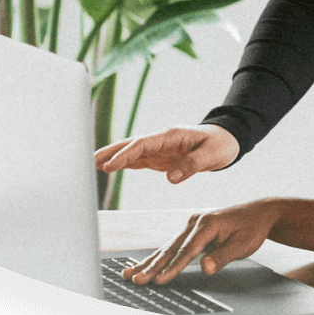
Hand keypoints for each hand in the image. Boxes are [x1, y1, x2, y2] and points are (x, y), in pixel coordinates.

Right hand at [94, 124, 239, 183]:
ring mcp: (158, 149)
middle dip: (109, 152)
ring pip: (130, 152)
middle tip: (87, 161)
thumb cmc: (220, 145)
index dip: (124, 154)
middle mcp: (160, 140)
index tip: (109, 166)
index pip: (142, 144)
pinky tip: (108, 169)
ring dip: (112, 157)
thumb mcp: (211, 155)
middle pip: (130, 144)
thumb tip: (170, 178)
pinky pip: (137, 160)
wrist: (226, 140)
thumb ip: (191, 165)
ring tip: (90, 164)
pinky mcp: (159, 158)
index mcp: (170, 136)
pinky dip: (123, 164)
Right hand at [120, 200, 279, 285]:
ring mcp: (191, 224)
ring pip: (167, 247)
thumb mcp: (243, 245)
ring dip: (148, 262)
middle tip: (135, 280)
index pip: (187, 251)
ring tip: (129, 274)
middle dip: (152, 266)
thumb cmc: (252, 229)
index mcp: (207, 224)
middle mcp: (195, 222)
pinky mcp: (190, 229)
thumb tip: (204, 269)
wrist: (258, 213)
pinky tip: (144, 265)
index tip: (160, 280)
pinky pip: (171, 245)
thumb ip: (222, 256)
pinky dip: (157, 256)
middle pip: (171, 248)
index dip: (173, 268)